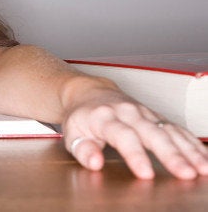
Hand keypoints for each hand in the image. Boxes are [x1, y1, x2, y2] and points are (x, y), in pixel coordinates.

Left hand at [61, 87, 207, 178]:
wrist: (90, 93)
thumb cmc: (82, 117)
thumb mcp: (73, 133)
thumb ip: (83, 150)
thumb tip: (95, 163)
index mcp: (105, 117)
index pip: (123, 136)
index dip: (135, 155)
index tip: (146, 174)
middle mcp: (128, 112)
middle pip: (153, 133)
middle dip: (171, 155)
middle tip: (185, 174)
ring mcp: (145, 113)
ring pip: (170, 130)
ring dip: (189, 150)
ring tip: (203, 169)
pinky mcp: (156, 116)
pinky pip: (178, 129)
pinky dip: (193, 144)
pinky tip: (204, 159)